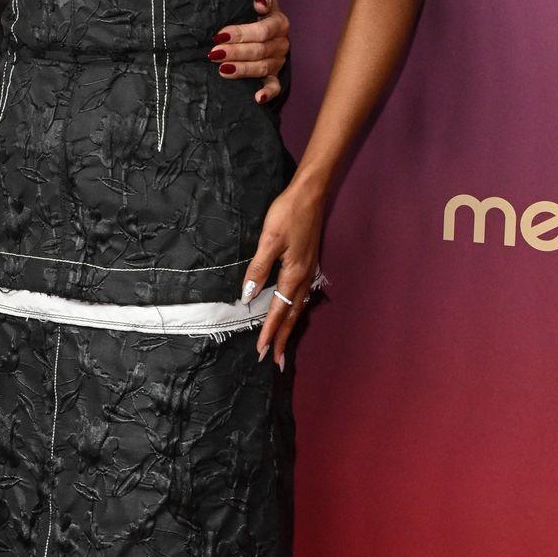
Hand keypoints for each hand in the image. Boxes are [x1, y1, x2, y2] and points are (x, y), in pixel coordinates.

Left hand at [208, 0, 290, 102]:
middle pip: (260, 51)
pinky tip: (257, 98)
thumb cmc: (251, 4)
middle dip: (235, 53)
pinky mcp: (274, 75)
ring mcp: (278, 60)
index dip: (241, 34)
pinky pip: (275, 86)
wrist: (256, 18)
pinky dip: (267, 93)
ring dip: (242, 70)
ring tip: (222, 70)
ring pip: (262, 68)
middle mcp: (282, 42)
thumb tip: (260, 5)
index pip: (262, 31)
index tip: (219, 36)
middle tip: (213, 54)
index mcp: (279, 22)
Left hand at [239, 182, 324, 367]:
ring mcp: (308, 272)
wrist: (310, 195)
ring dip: (289, 328)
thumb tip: (247, 297)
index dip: (269, 332)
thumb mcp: (268, 241)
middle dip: (283, 339)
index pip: (278, 311)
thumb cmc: (287, 214)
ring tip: (283, 346)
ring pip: (298, 308)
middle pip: (292, 316)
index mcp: (293, 275)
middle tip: (276, 362)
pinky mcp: (308, 265)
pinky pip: (301, 297)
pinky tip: (291, 314)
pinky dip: (294, 311)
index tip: (262, 352)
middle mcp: (304, 278)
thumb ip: (257, 270)